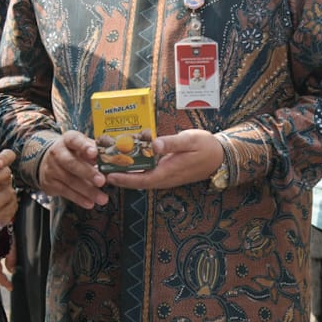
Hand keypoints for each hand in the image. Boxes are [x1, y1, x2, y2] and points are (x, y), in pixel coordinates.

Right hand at [38, 130, 107, 208]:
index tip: (94, 153)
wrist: (48, 162)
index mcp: (67, 140)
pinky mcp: (49, 183)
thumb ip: (95, 152)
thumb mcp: (81, 147)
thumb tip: (111, 160)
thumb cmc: (72, 153)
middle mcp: (57, 153)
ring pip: (70, 180)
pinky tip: (90, 203)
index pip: (75, 140)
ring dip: (88, 191)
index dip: (84, 146)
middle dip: (88, 173)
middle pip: (71, 163)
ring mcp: (51, 169)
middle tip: (102, 181)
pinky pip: (66, 192)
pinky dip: (79, 199)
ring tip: (102, 198)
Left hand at [106, 129, 223, 189]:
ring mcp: (166, 178)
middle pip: (138, 182)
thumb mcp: (191, 140)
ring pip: (142, 179)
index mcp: (169, 171)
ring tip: (108, 166)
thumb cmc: (206, 147)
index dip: (124, 179)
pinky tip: (127, 163)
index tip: (109, 175)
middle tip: (101, 170)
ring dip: (126, 175)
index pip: (142, 179)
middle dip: (119, 178)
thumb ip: (172, 143)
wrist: (220, 157)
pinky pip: (148, 175)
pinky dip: (135, 171)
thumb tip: (154, 144)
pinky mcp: (167, 174)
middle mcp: (165, 178)